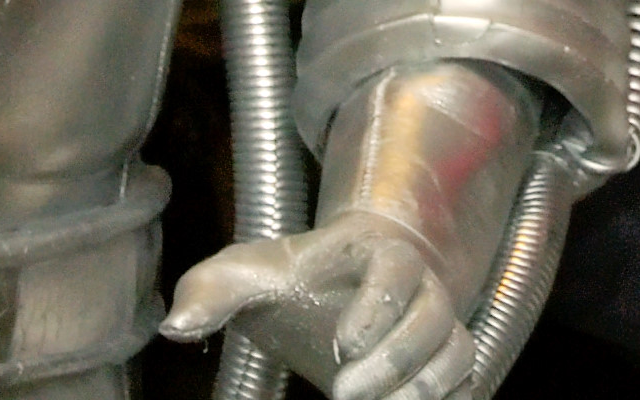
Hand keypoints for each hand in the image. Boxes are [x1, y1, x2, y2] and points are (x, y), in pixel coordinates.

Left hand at [162, 210, 471, 399]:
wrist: (348, 283)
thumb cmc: (297, 278)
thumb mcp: (249, 273)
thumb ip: (212, 291)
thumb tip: (173, 326)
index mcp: (379, 253)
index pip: (396, 269)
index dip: (377, 305)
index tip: (340, 345)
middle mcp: (422, 288)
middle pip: (435, 320)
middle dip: (396, 361)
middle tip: (343, 393)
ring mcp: (441, 327)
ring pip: (459, 356)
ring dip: (425, 390)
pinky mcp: (446, 366)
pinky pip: (465, 388)